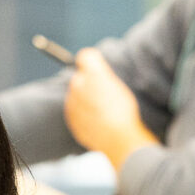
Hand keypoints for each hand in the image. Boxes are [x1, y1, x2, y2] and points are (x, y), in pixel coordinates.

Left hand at [63, 48, 157, 166]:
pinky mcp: (71, 118)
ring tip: (103, 110)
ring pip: (75, 96)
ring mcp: (72, 102)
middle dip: (87, 83)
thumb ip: (101, 73)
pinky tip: (97, 120)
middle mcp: (78, 84)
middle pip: (79, 78)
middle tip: (104, 95)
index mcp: (93, 72)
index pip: (85, 57)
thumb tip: (90, 64)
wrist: (117, 137)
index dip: (91, 63)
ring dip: (84, 100)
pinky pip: (75, 112)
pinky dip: (82, 114)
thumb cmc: (123, 110)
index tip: (97, 70)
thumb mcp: (117, 85)